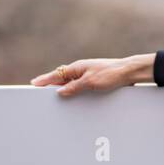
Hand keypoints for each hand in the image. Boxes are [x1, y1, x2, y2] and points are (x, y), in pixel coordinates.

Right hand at [30, 54, 154, 96]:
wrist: (131, 72)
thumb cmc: (112, 73)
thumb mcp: (91, 82)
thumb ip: (74, 87)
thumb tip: (59, 91)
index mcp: (77, 67)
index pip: (56, 75)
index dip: (44, 80)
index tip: (33, 84)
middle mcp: (81, 70)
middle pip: (61, 79)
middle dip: (50, 84)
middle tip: (37, 90)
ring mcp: (88, 75)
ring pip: (70, 83)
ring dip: (62, 88)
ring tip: (51, 96)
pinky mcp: (95, 81)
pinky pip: (79, 86)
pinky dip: (73, 91)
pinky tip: (72, 97)